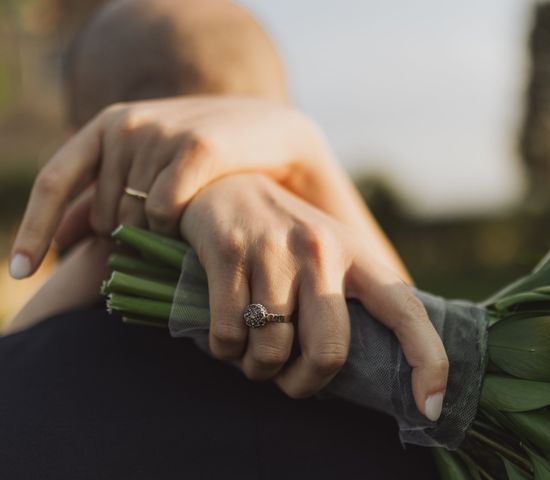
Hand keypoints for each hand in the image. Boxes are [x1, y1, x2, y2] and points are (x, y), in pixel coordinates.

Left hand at [10, 96, 325, 276]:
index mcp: (109, 125)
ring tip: (188, 219)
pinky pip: (163, 212)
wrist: (270, 132)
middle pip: (104, 213)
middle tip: (166, 234)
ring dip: (156, 236)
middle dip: (127, 238)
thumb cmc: (205, 158)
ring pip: (134, 218)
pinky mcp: (195, 148)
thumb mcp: (148, 168)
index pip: (54, 182)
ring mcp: (160, 133)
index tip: (21, 273)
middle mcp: (127, 124)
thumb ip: (104, 198)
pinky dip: (176, 226)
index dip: (34, 229)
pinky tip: (199, 217)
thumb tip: (58, 244)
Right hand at [180, 174, 448, 419]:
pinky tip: (229, 335)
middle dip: (306, 384)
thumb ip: (352, 297)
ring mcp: (273, 250)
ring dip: (259, 370)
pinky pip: (228, 336)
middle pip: (328, 352)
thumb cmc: (288, 237)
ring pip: (272, 352)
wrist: (229, 184)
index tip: (430, 408)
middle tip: (291, 381)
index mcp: (356, 254)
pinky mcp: (230, 253)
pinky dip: (225, 352)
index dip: (428, 361)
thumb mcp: (332, 253)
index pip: (405, 310)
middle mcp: (320, 249)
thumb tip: (379, 365)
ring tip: (254, 353)